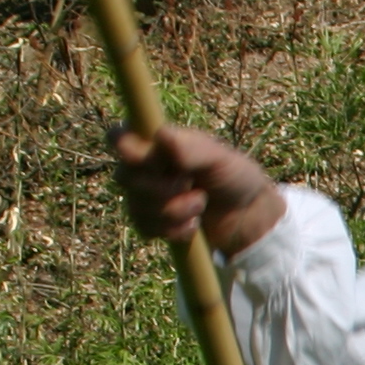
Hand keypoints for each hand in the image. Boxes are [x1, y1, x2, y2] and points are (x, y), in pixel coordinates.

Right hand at [108, 122, 286, 254]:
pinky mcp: (150, 222)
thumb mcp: (220, 159)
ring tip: (201, 204)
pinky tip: (194, 225)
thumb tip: (161, 134)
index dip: (129, 151)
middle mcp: (143, 167)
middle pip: (124, 177)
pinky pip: (146, 228)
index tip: (156, 162)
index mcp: (155, 142)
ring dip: (176, 210)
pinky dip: (174, 229)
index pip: (117, 137)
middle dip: (162, 187)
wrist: (247, 216)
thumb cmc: (234, 178)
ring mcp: (143, 195)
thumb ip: (192, 148)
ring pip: (137, 206)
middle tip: (191, 184)